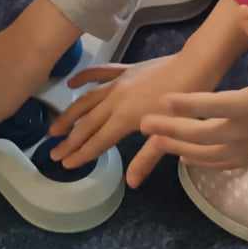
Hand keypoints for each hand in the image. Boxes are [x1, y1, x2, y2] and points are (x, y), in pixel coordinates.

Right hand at [48, 53, 209, 183]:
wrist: (195, 65)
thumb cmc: (186, 102)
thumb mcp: (169, 133)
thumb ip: (147, 157)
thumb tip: (130, 183)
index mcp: (125, 118)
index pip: (97, 141)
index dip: (80, 154)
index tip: (64, 164)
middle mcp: (116, 100)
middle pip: (87, 123)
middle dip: (69, 140)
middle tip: (52, 152)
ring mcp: (119, 82)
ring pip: (87, 100)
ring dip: (70, 114)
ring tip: (55, 127)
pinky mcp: (126, 70)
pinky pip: (99, 73)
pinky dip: (83, 77)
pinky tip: (71, 83)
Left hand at [139, 10, 247, 171]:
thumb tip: (243, 10)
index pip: (209, 106)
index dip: (184, 103)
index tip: (163, 98)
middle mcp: (245, 131)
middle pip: (199, 135)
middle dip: (169, 130)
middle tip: (143, 124)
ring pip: (207, 154)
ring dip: (180, 148)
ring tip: (156, 143)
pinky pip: (222, 163)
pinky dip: (202, 162)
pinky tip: (188, 159)